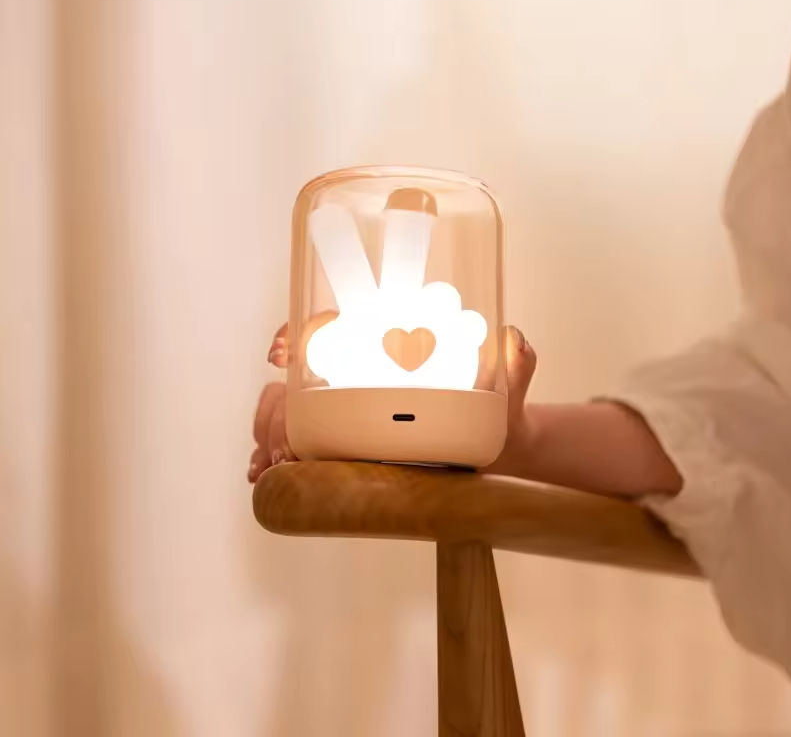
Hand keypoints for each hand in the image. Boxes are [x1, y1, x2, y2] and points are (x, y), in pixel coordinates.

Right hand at [247, 322, 537, 482]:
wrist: (503, 450)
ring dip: (271, 428)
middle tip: (279, 429)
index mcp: (395, 347)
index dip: (306, 331)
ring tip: (266, 458)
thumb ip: (517, 358)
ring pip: (299, 411)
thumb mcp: (511, 379)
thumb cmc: (502, 406)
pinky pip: (313, 445)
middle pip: (307, 374)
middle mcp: (370, 376)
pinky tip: (265, 471)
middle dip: (278, 392)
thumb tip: (511, 338)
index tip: (285, 348)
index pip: (340, 327)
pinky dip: (282, 453)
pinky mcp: (361, 446)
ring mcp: (361, 413)